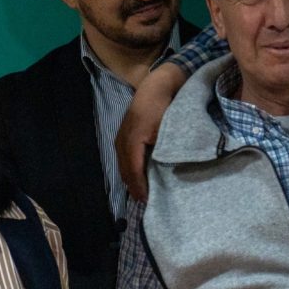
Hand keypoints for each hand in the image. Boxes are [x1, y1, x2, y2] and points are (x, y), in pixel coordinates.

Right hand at [115, 62, 188, 202]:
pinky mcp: (123, 136)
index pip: (134, 170)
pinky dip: (130, 170)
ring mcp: (120, 138)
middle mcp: (121, 141)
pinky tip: (139, 177)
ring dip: (131, 180)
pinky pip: (123, 158)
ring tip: (143, 193)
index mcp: (132, 141)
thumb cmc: (165, 108)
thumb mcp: (167, 130)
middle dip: (134, 187)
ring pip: (123, 166)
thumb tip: (168, 172)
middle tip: (147, 202)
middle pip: (125, 171)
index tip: (148, 201)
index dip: (140, 187)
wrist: (156, 86)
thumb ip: (165, 150)